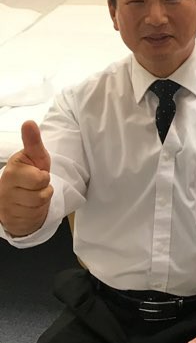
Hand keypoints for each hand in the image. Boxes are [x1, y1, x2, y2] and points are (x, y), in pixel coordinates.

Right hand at [0, 121, 52, 236]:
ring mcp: (6, 205)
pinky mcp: (11, 220)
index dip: (43, 176)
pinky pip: (34, 216)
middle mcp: (5, 187)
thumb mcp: (35, 157)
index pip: (41, 178)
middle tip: (36, 185)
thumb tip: (28, 122)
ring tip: (33, 194)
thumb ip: (33, 142)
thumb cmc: (30, 174)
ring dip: (42, 200)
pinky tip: (29, 206)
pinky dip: (37, 212)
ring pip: (39, 204)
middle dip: (44, 188)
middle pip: (42, 192)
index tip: (35, 173)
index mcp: (12, 170)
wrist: (19, 199)